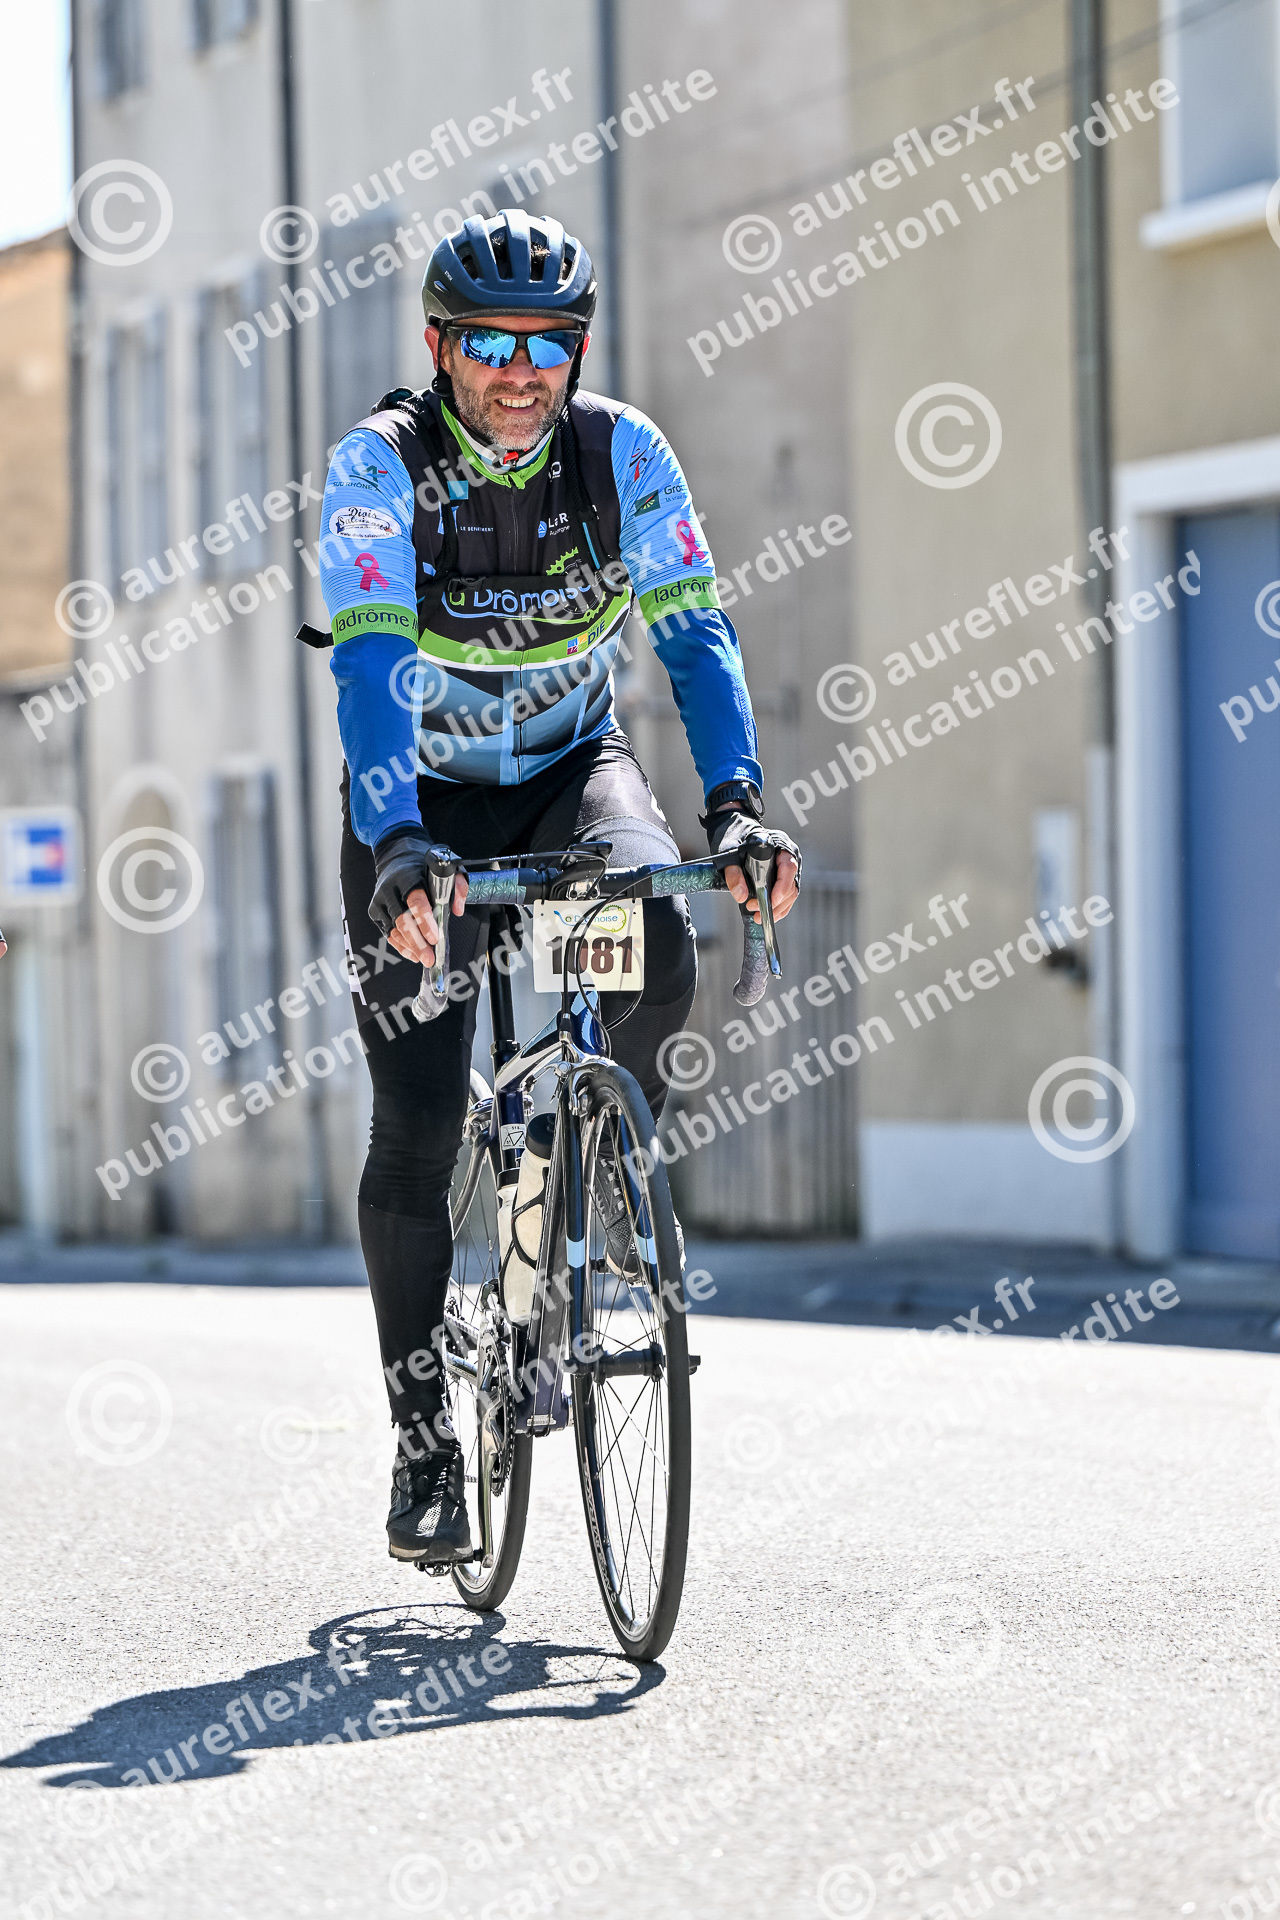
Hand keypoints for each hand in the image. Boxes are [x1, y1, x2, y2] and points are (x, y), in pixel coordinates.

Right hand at [369, 826, 469, 963]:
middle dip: (417, 943)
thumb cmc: (421, 863)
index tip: (435, 938)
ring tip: (424, 958)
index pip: (416, 902)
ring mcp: (380, 901)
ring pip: (394, 930)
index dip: (425, 922)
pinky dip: (400, 946)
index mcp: (407, 877)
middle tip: (430, 958)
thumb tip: (457, 910)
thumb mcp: (445, 865)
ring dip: (410, 947)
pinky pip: (388, 933)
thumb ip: (457, 885)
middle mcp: (390, 889)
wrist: (395, 854)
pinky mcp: (375, 911)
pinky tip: (412, 954)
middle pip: (402, 921)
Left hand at [709, 811, 800, 923]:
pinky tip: (764, 914)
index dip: (781, 887)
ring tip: (757, 916)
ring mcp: (789, 867)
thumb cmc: (735, 836)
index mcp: (781, 844)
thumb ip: (733, 873)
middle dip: (775, 903)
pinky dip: (777, 907)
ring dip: (776, 908)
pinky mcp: (784, 876)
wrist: (735, 828)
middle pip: (791, 885)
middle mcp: (789, 856)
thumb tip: (740, 895)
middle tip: (755, 911)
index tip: (769, 901)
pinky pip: (786, 896)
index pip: (788, 868)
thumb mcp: (729, 853)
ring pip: (791, 894)